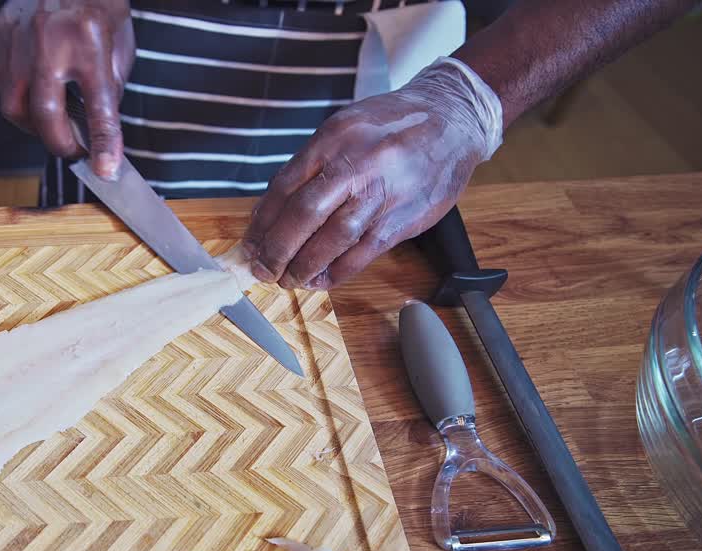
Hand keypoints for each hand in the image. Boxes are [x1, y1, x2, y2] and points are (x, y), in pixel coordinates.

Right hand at [0, 0, 134, 179]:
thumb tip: (101, 134)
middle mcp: (48, 37)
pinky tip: (35, 92)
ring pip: (14, 105)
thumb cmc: (96, 2)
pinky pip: (1, 84)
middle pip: (44, 113)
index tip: (105, 169)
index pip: (98, 103)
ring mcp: (17, 37)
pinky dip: (19, 99)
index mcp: (89, 37)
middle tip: (74, 151)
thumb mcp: (119, 44)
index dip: (102, 143)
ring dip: (36, 124)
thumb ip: (109, 89)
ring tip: (55, 121)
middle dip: (60, 143)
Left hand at [243, 58, 503, 289]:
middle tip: (262, 268)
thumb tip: (270, 211)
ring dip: (304, 265)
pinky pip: (363, 252)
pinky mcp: (402, 218)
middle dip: (277, 249)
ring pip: (333, 238)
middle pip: (304, 215)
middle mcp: (356, 165)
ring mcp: (381, 193)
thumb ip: (309, 166)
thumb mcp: (343, 127)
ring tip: (287, 279)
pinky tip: (320, 280)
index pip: (285, 187)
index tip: (250, 243)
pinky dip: (337, 271)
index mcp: (333, 138)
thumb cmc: (389, 125)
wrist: (451, 119)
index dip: (262, 222)